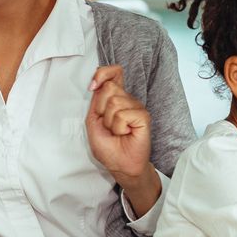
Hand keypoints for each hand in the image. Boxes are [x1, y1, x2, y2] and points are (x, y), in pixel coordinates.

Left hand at [86, 65, 153, 183]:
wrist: (120, 164)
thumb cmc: (108, 146)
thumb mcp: (93, 120)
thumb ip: (95, 100)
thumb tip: (98, 83)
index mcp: (115, 97)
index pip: (113, 72)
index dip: (102, 73)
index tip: (93, 86)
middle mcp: (127, 99)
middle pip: (109, 87)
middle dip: (101, 109)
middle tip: (108, 125)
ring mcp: (136, 107)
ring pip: (115, 102)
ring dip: (109, 122)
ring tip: (117, 131)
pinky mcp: (143, 116)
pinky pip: (123, 115)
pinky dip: (119, 128)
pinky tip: (125, 133)